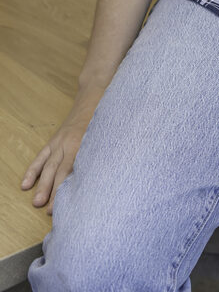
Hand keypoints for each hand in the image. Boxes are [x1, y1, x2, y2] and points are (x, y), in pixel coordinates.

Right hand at [19, 85, 105, 215]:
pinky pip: (42, 156)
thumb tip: (106, 174)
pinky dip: (33, 169)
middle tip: (49, 210)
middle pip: (59, 170)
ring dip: (42, 184)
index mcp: (83, 142)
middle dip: (53, 190)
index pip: (73, 168)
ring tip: (36, 202)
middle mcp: (69, 142)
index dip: (68, 186)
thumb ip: (103, 151)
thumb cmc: (105, 115)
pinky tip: (25, 184)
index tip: (67, 204)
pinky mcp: (55, 140)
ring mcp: (59, 141)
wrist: (95, 92)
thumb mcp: (109, 133)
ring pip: (48, 165)